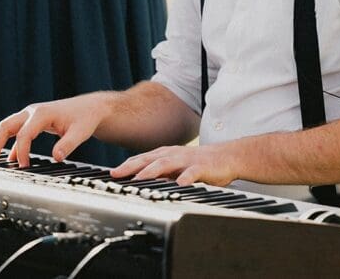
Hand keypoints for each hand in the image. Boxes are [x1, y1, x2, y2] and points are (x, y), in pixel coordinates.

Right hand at [0, 95, 109, 167]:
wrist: (90, 108)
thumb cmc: (85, 117)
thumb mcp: (80, 132)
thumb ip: (68, 144)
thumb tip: (56, 157)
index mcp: (42, 114)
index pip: (24, 134)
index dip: (22, 152)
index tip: (24, 167)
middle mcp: (32, 112)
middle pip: (6, 126)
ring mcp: (31, 115)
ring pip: (8, 127)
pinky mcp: (34, 121)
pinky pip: (16, 132)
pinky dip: (10, 144)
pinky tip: (10, 158)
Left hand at [110, 143, 239, 186]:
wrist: (227, 157)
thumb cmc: (199, 163)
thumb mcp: (175, 165)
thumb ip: (159, 171)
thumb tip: (140, 180)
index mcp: (166, 154)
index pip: (142, 158)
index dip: (127, 165)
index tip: (112, 173)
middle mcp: (174, 155)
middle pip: (149, 159)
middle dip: (132, 166)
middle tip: (117, 174)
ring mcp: (187, 160)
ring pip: (166, 164)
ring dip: (152, 171)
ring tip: (140, 179)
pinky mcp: (202, 167)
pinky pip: (192, 173)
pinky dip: (184, 178)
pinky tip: (179, 185)